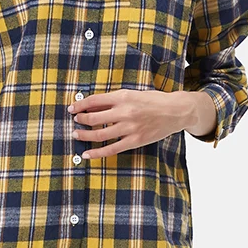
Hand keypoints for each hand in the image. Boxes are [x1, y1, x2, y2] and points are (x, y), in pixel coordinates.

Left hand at [68, 89, 186, 159]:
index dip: (80, 105)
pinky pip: (111, 149)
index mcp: (123, 96)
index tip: (72, 108)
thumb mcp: (132, 94)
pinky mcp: (135, 141)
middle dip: (80, 120)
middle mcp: (125, 111)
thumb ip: (113, 100)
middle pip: (94, 117)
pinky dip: (97, 152)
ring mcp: (129, 127)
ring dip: (85, 135)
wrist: (175, 111)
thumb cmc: (153, 100)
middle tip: (75, 121)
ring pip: (100, 133)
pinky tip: (87, 153)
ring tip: (76, 134)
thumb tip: (92, 106)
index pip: (95, 100)